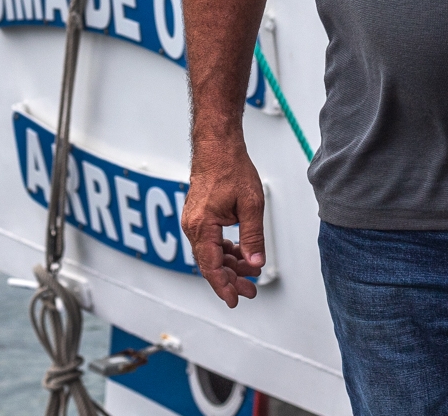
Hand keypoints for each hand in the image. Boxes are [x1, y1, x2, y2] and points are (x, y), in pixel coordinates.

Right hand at [183, 133, 265, 307]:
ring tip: (250, 273)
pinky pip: (210, 242)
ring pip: (211, 254)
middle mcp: (193, 226)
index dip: (224, 286)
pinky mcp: (199, 217)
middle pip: (210, 264)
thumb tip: (255, 263)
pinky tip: (240, 254)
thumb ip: (253, 237)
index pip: (211, 266)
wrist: (217, 146)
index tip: (235, 300)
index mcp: (202, 226)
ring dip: (230, 265)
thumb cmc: (231, 168)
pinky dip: (225, 251)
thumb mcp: (250, 205)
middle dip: (231, 279)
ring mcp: (194, 222)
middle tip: (250, 290)